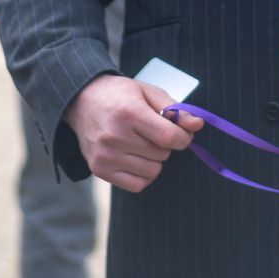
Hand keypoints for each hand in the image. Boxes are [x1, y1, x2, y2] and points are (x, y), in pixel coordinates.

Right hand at [64, 73, 203, 190]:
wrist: (82, 101)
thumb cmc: (120, 95)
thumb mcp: (148, 92)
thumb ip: (175, 109)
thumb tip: (197, 125)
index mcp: (129, 113)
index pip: (169, 137)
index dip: (183, 137)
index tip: (180, 133)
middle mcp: (115, 136)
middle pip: (162, 154)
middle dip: (164, 144)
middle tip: (150, 131)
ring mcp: (106, 156)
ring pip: (153, 171)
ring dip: (154, 159)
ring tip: (140, 143)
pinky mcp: (100, 170)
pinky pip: (137, 185)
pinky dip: (143, 174)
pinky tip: (135, 158)